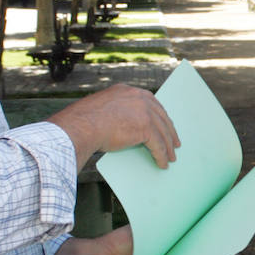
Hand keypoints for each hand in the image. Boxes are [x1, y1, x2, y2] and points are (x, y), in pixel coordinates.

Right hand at [48, 83, 180, 169]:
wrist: (80, 127)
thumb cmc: (83, 122)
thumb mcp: (102, 109)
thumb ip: (117, 112)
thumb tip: (126, 126)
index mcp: (127, 91)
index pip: (151, 103)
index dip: (160, 116)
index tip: (165, 125)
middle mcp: (139, 97)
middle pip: (161, 116)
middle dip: (169, 131)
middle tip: (175, 143)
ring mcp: (144, 111)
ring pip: (162, 132)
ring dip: (168, 147)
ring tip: (171, 158)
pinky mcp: (146, 127)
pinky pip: (158, 145)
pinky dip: (162, 156)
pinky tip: (163, 164)